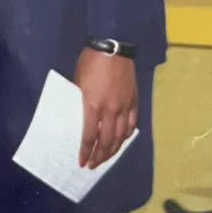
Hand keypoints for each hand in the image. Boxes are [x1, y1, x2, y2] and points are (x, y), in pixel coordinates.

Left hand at [73, 48, 137, 168]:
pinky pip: (131, 124)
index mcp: (92, 105)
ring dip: (113, 150)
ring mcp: (124, 107)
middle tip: (93, 165)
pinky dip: (126, 136)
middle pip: (106, 141)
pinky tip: (121, 141)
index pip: (89, 136)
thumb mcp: (77, 81)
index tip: (82, 162)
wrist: (112, 47)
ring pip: (121, 136)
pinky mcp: (133, 101)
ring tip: (106, 158)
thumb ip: (79, 100)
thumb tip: (79, 115)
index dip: (85, 151)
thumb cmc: (90, 61)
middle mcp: (110, 110)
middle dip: (99, 156)